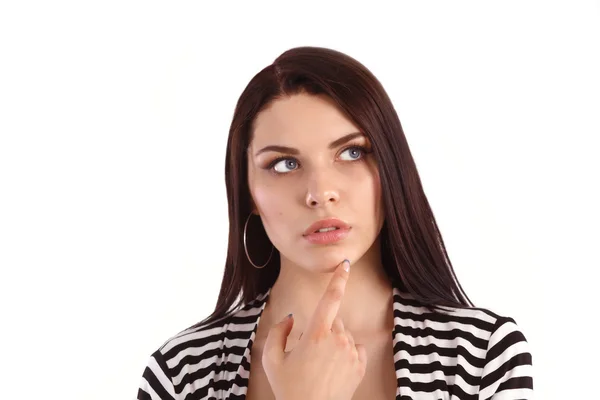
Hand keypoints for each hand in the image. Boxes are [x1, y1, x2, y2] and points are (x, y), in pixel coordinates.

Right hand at [261, 259, 366, 399]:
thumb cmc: (289, 389)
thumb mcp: (271, 359)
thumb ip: (277, 332)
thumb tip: (291, 319)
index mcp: (316, 334)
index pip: (331, 299)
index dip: (338, 279)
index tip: (345, 264)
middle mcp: (338, 340)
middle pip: (333, 320)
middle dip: (322, 328)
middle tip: (307, 351)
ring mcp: (351, 354)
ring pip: (344, 335)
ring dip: (334, 342)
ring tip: (319, 365)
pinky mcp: (360, 366)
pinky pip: (356, 349)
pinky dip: (347, 353)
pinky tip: (334, 368)